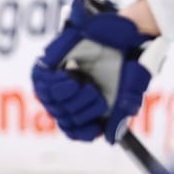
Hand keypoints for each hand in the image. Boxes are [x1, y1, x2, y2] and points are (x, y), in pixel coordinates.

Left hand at [30, 0, 158, 143]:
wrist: (129, 32)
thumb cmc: (132, 59)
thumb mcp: (128, 92)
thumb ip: (119, 117)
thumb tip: (111, 141)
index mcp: (90, 100)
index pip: (73, 128)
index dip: (81, 132)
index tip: (94, 129)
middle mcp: (73, 90)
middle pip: (63, 118)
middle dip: (81, 112)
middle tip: (96, 95)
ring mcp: (61, 75)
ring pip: (51, 103)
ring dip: (70, 100)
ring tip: (85, 86)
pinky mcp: (52, 59)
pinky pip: (41, 81)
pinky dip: (56, 85)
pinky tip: (71, 79)